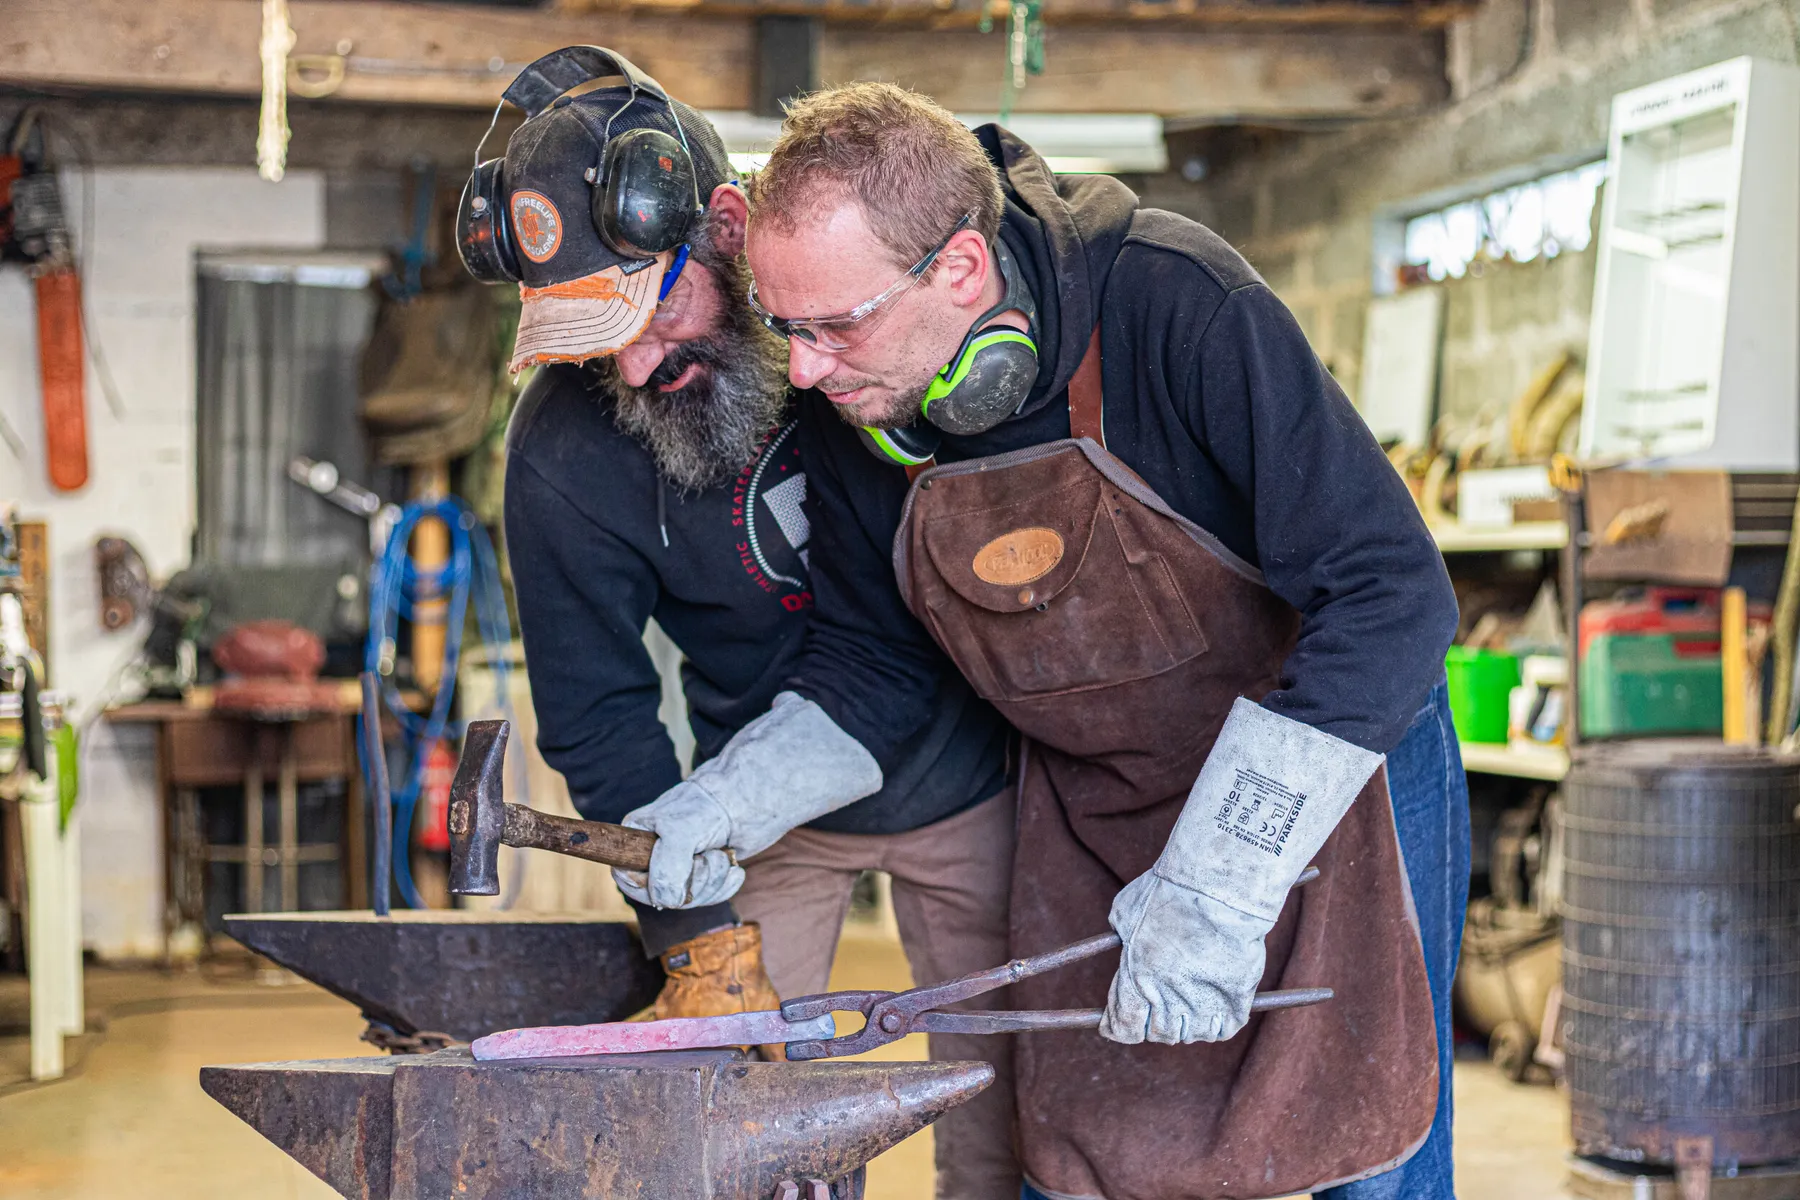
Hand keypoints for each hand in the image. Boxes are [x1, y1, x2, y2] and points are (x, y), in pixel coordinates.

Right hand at [611, 782, 745, 909]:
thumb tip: (666, 901)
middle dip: (691, 881)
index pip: (626, 877)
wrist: (746, 798)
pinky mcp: (703, 875)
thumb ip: (667, 867)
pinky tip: (733, 869)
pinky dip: (724, 886)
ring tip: (721, 855)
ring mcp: (679, 867)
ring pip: (686, 899)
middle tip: (707, 856)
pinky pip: (708, 897)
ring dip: (711, 881)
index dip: (651, 885)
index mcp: (636, 838)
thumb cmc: (709, 806)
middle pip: (660, 894)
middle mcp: (653, 855)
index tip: (678, 870)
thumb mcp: (681, 831)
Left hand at [1099, 870, 1271, 1044]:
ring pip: (1192, 1035)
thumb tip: (1121, 943)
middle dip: (1153, 1023)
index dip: (1117, 1028)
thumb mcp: (1127, 910)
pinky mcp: (1236, 999)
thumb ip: (1121, 934)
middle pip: (1159, 1033)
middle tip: (1158, 1006)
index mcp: (1137, 978)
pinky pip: (1224, 1028)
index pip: (1123, 1027)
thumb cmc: (1170, 891)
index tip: (1116, 1024)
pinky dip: (1217, 1023)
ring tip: (1189, 1002)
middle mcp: (1168, 997)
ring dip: (1186, 1023)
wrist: (1219, 888)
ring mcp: (1204, 1002)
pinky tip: (1214, 1005)